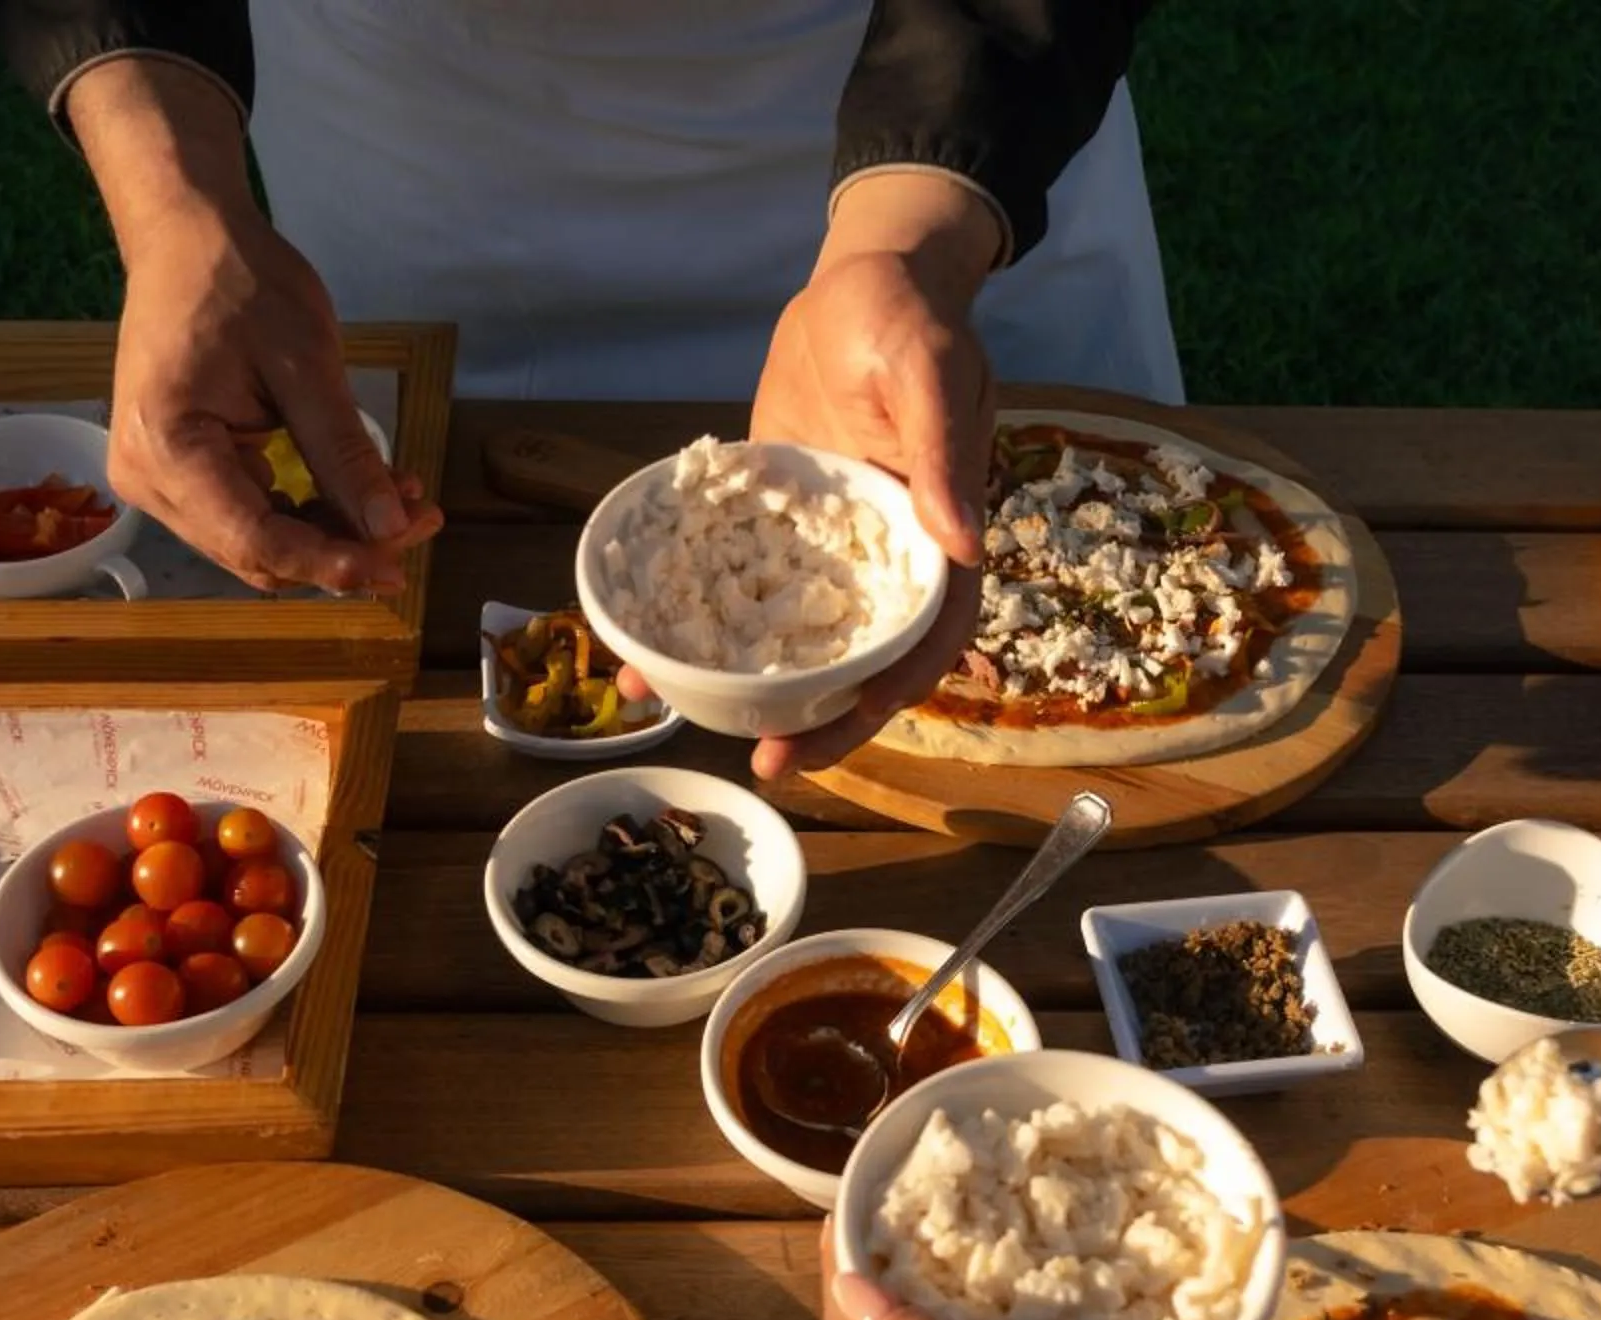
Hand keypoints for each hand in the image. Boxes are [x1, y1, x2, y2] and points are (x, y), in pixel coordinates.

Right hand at [73, 59, 444, 595]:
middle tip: (422, 520)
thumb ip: (343, 451)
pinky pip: (252, 516)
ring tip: (405, 501)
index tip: (399, 568)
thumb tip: (388, 527)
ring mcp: (160, 482)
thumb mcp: (304, 361)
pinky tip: (365, 490)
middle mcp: (149, 481)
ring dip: (333, 534)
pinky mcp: (181, 475)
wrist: (187, 239)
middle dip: (342, 549)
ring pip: (259, 543)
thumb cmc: (239, 283)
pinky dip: (311, 512)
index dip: (329, 563)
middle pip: (258, 551)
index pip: (254, 540)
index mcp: (165, 448)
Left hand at [727, 170, 1001, 780]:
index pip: (925, 640)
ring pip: (793, 638)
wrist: (863, 278)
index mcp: (934, 539)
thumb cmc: (909, 316)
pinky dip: (692, 620)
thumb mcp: (930, 372)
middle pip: (860, 663)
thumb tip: (962, 540)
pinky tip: (638, 649)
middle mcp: (881, 558)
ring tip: (686, 720)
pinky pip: (731, 584)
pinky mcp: (770, 523)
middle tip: (766, 761)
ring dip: (747, 686)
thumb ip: (942, 452)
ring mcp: (823, 547)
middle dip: (818, 719)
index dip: (891, 693)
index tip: (843, 723)